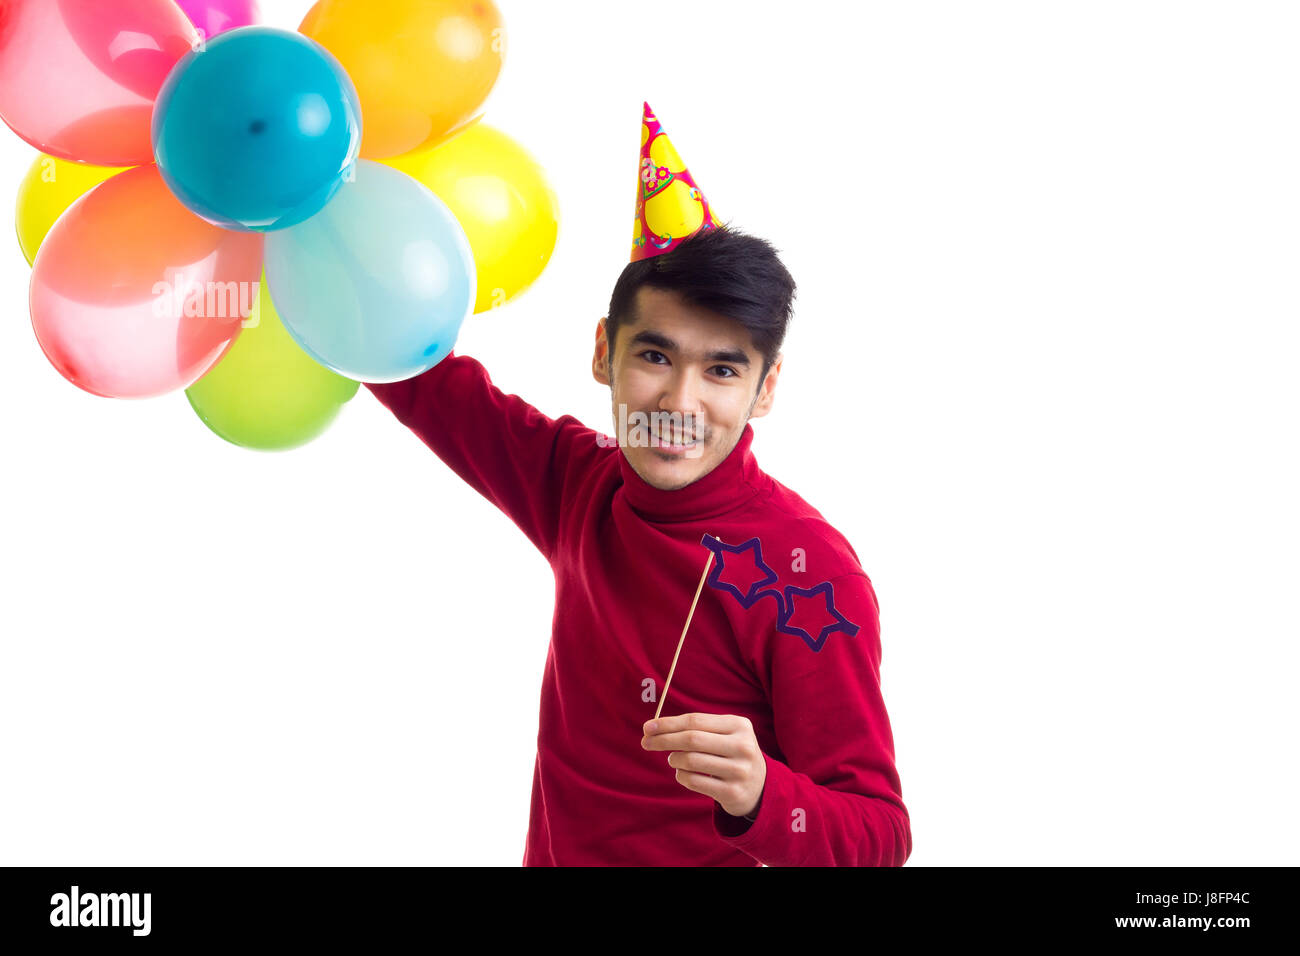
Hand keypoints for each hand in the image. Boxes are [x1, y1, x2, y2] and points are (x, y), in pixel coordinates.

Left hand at [641, 713, 766, 817]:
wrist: (758, 786)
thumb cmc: (729, 752)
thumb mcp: (723, 734)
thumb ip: (694, 728)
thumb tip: (653, 728)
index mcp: (739, 725)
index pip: (695, 720)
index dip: (668, 723)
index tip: (647, 727)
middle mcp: (742, 746)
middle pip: (691, 739)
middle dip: (664, 740)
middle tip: (646, 743)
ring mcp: (739, 770)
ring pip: (690, 761)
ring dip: (673, 759)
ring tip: (673, 759)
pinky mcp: (732, 792)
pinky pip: (694, 781)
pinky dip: (681, 776)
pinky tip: (682, 773)